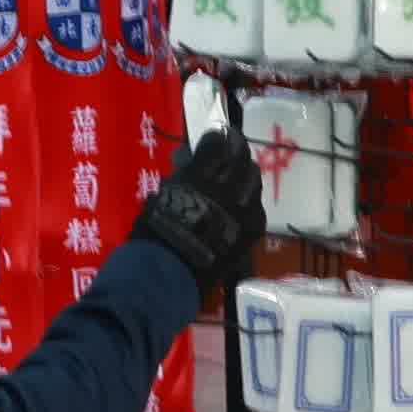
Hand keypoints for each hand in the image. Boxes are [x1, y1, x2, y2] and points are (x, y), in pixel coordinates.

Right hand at [131, 121, 268, 294]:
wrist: (170, 274)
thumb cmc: (157, 230)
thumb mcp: (164, 191)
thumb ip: (185, 173)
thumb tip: (194, 160)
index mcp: (205, 168)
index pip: (220, 139)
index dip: (216, 137)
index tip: (212, 139)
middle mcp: (233, 183)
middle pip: (243, 156)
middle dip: (234, 155)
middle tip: (223, 161)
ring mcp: (248, 207)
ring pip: (253, 181)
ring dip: (242, 179)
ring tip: (230, 188)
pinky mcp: (255, 228)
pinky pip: (256, 207)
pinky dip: (246, 205)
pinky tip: (234, 213)